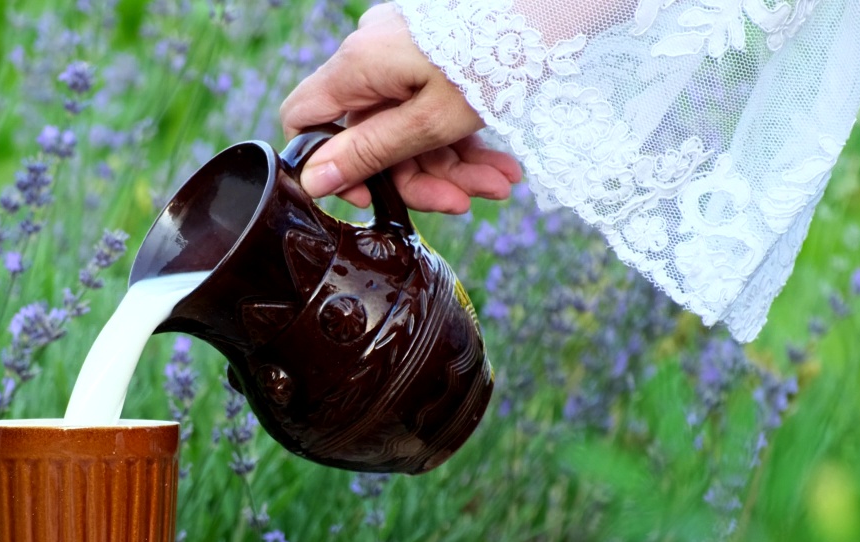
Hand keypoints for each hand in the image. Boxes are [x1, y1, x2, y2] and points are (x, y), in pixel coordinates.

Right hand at [279, 3, 521, 213]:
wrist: (554, 5)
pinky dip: (462, 139)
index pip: (306, 118)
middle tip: (462, 203)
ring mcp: (404, 54)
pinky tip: (500, 166)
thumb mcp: (432, 120)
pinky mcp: (433, 57)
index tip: (368, 196)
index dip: (328, 164)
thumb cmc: (497, 55)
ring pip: (410, 128)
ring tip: (499, 187)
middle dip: (421, 176)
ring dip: (454, 166)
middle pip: (374, 135)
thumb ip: (370, 154)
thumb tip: (311, 181)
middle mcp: (373, 56)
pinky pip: (432, 108)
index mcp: (358, 66)